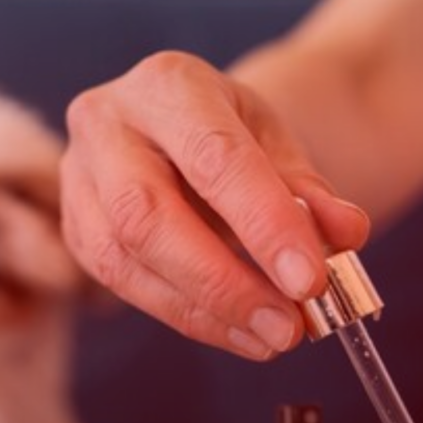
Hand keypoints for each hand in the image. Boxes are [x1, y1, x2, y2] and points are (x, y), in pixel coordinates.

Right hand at [61, 50, 369, 359]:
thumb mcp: (280, 146)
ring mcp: (79, 178)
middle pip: (148, 215)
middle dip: (223, 282)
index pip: (215, 158)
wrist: (182, 129)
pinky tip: (238, 333)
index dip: (264, 225)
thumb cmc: (232, 137)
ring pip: (125, 259)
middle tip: (288, 327)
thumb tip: (346, 234)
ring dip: (205, 311)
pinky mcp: (75, 229)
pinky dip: (187, 317)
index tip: (311, 281)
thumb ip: (311, 191)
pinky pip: (122, 286)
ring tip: (272, 337)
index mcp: (168, 85)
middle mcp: (106, 123)